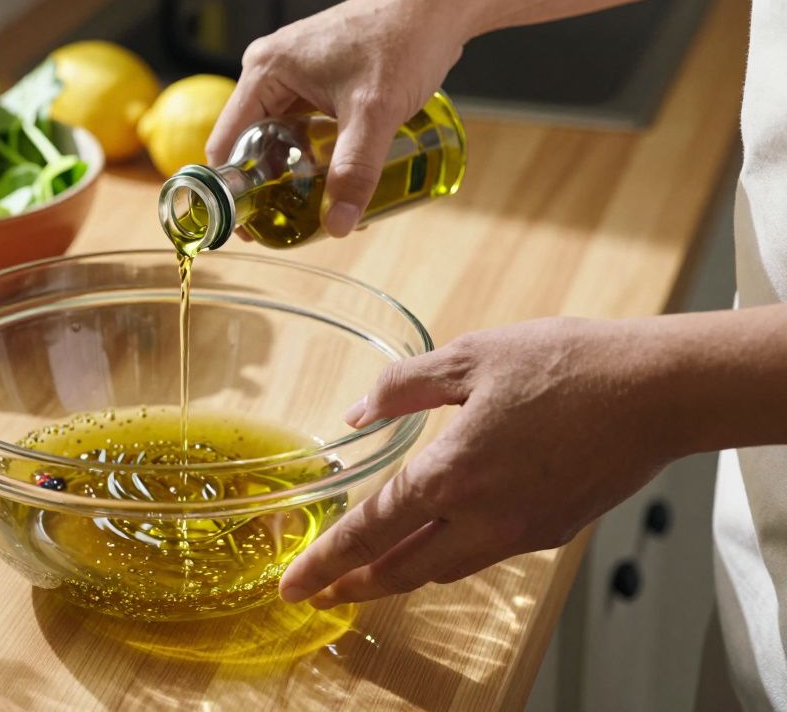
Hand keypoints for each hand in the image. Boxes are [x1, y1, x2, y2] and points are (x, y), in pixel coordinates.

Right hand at [206, 0, 469, 236]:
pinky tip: (330, 177)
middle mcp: (271, 70)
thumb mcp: (374, 113)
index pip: (227, 143)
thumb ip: (354, 171)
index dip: (233, 188)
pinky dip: (311, 153)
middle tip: (285, 223)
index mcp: (265, 71)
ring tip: (309, 206)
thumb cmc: (404, 39)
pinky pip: (301, 124)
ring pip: (279, 136)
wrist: (440, 6)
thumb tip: (336, 225)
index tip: (249, 224)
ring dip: (292, 171)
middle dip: (268, 185)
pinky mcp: (318, 78)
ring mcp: (294, 74)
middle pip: (251, 143)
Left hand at [280, 317, 679, 607]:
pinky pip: (482, 555)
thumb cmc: (565, 364)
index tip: (293, 585)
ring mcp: (520, 531)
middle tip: (319, 594)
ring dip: (399, 576)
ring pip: (443, 569)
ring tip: (366, 576)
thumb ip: (403, 388)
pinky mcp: (551, 530)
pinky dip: (446, 558)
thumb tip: (356, 414)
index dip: (326, 560)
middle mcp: (481, 517)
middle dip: (354, 585)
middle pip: (402, 569)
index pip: (370, 530)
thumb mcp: (470, 355)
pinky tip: (437, 543)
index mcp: (451, 473)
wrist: (657, 391)